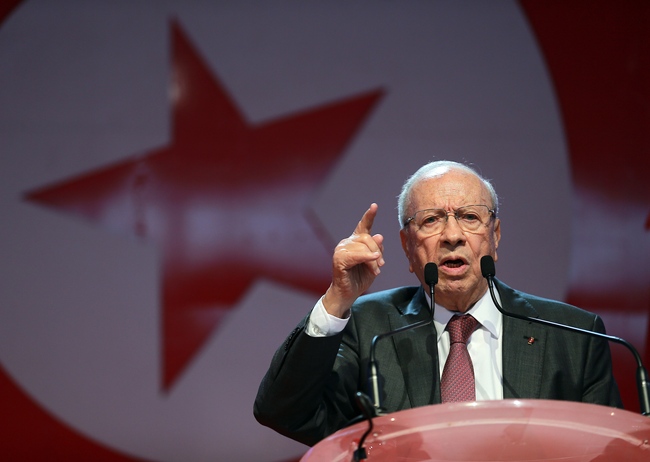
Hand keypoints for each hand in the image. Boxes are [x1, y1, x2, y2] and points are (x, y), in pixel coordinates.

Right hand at [322, 203, 384, 317]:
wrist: (348, 294)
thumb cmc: (359, 278)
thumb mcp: (374, 263)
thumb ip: (377, 250)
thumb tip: (379, 235)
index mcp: (355, 242)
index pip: (363, 226)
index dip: (369, 215)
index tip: (374, 206)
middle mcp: (347, 242)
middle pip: (367, 238)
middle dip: (377, 251)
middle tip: (381, 265)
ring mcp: (341, 250)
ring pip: (363, 247)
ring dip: (373, 259)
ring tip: (376, 270)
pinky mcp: (338, 259)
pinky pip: (356, 255)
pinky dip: (366, 258)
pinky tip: (373, 260)